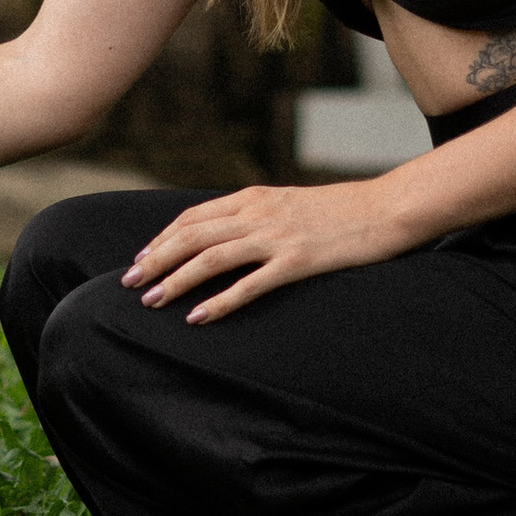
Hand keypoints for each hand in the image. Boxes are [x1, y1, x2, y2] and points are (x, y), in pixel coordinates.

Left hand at [121, 175, 412, 321]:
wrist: (387, 208)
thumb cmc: (340, 211)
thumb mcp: (289, 204)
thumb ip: (255, 216)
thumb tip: (223, 236)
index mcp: (253, 197)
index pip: (192, 217)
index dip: (162, 239)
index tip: (141, 259)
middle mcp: (259, 213)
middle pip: (191, 236)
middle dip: (155, 260)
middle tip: (129, 282)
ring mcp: (278, 236)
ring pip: (211, 258)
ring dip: (176, 280)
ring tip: (151, 300)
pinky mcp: (299, 261)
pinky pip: (249, 285)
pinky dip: (219, 302)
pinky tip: (197, 318)